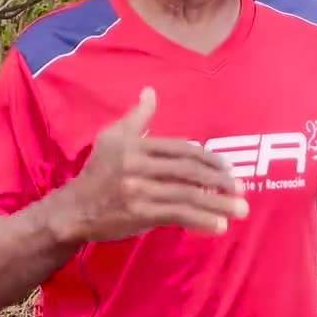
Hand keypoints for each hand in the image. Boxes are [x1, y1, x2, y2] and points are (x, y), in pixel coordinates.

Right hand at [50, 87, 249, 243]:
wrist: (74, 209)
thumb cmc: (97, 172)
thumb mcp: (112, 138)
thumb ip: (136, 117)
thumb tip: (150, 91)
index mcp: (135, 145)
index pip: (181, 149)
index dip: (208, 158)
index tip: (229, 168)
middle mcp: (138, 165)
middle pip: (188, 171)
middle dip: (219, 180)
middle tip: (242, 188)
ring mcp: (139, 190)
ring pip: (186, 195)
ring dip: (217, 203)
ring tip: (240, 209)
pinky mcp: (140, 214)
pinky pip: (176, 215)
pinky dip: (199, 220)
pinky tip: (218, 226)